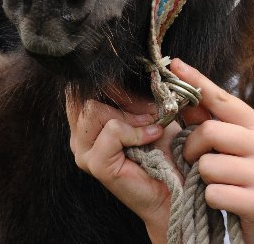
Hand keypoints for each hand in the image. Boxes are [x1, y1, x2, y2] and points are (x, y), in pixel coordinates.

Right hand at [65, 93, 179, 242]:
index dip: (107, 82)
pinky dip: (135, 131)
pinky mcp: (97, 164)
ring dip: (129, 116)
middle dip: (120, 98)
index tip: (136, 88)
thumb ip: (129, 94)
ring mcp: (84, 152)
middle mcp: (78, 136)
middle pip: (85, 96)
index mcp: (85, 122)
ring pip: (94, 111)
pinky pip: (112, 130)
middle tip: (148, 111)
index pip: (79, 89)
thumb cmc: (161, 147)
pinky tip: (151, 137)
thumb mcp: (143, 110)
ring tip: (150, 126)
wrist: (174, 182)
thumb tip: (125, 71)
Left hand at [172, 59, 253, 243]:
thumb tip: (185, 98)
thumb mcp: (232, 148)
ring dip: (202, 179)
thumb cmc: (245, 180)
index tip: (174, 64)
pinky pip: (213, 193)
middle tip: (196, 162)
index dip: (196, 80)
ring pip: (207, 165)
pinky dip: (209, 200)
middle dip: (192, 149)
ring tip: (217, 184)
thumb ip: (211, 123)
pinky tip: (224, 202)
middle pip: (209, 131)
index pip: (222, 98)